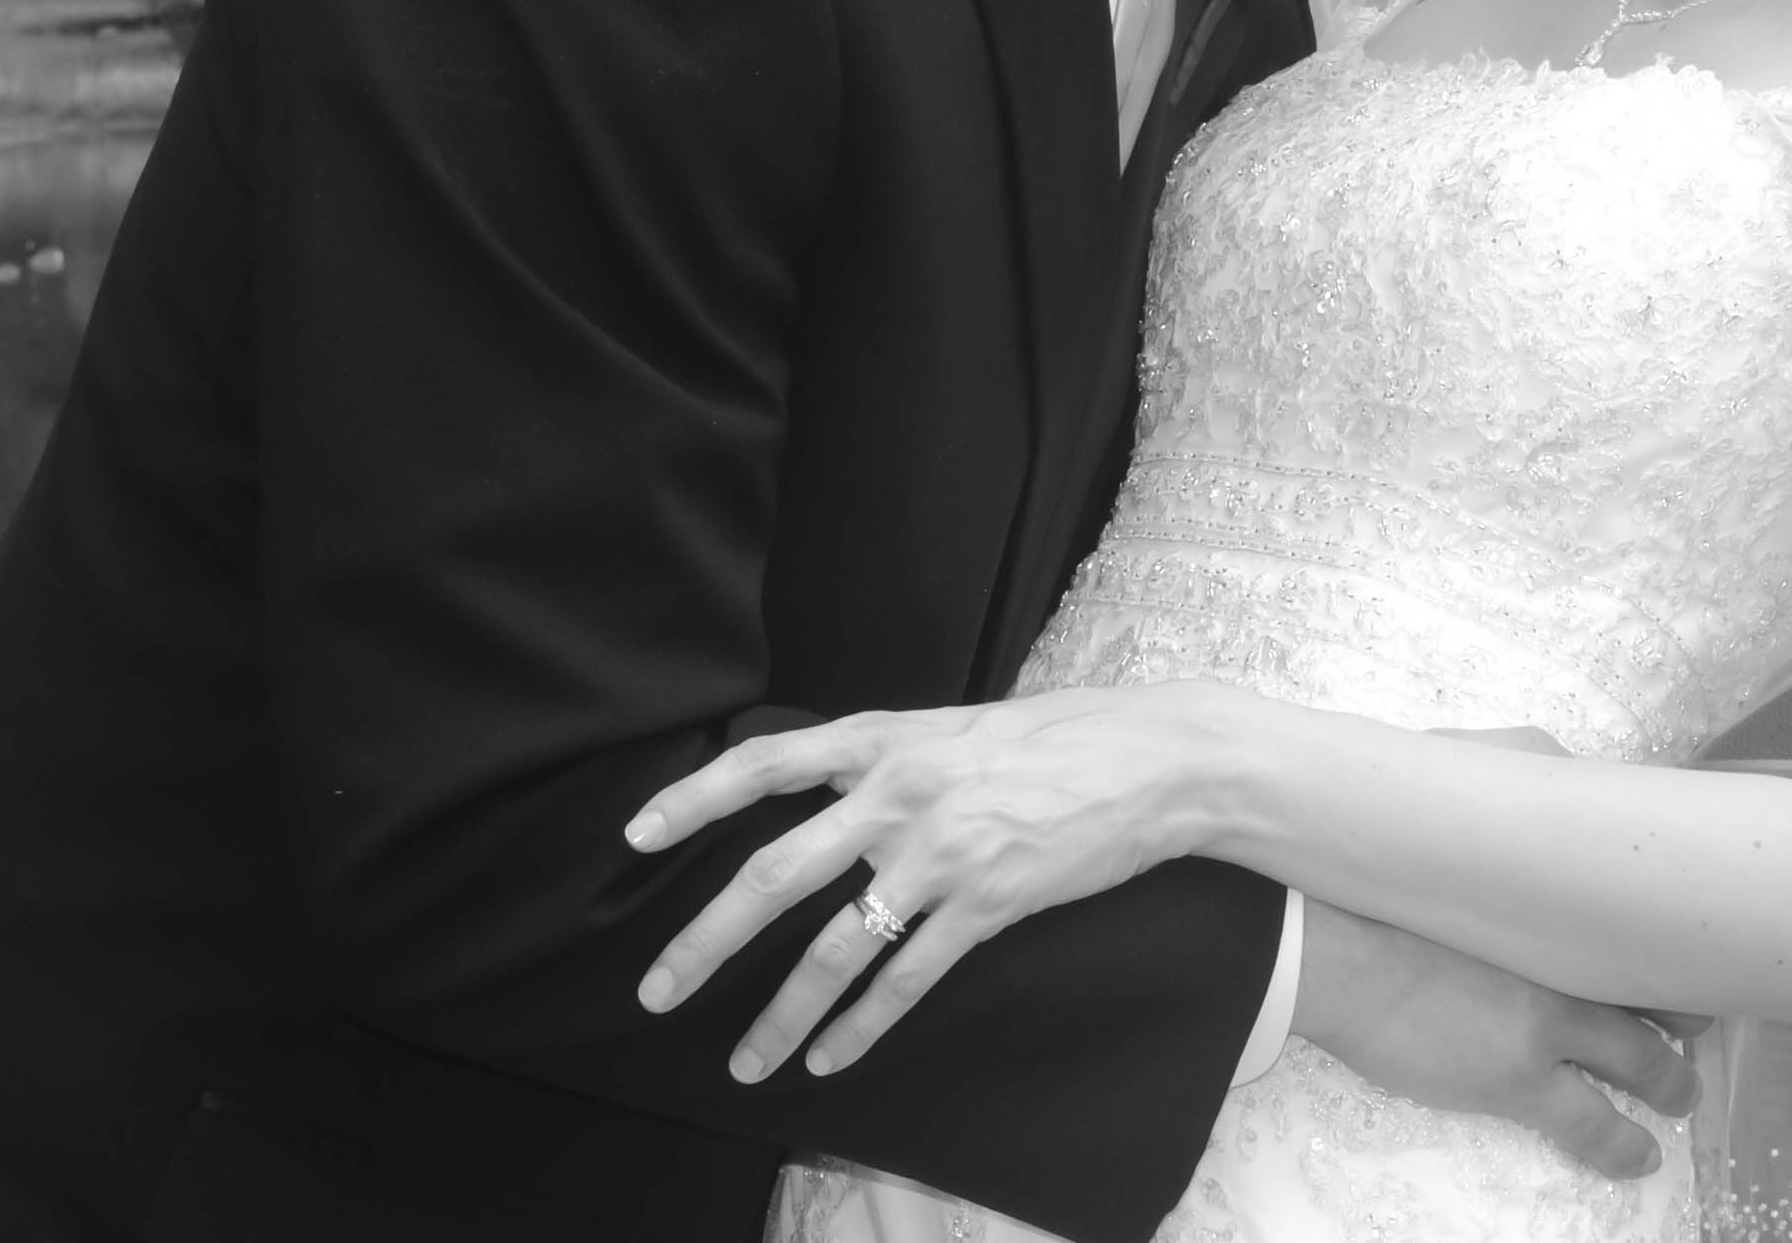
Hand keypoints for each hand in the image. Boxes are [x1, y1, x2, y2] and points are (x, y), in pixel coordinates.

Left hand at [620, 685, 1235, 1080]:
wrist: (1156, 762)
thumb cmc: (1059, 739)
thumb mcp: (956, 728)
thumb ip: (887, 759)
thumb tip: (824, 790)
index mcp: (885, 738)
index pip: (765, 762)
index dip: (694, 799)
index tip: (634, 836)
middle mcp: (899, 794)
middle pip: (774, 875)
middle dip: (705, 942)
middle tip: (656, 991)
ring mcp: (941, 854)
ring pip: (834, 949)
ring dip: (780, 1014)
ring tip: (744, 1063)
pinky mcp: (987, 905)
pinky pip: (906, 979)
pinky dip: (862, 1026)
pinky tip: (830, 1058)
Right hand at [1290, 903, 1698, 1178]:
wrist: (1344, 957)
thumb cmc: (1380, 912)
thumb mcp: (1459, 890)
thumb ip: (1504, 902)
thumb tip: (1517, 901)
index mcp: (1546, 917)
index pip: (1627, 937)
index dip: (1658, 957)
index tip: (1671, 962)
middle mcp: (1561, 965)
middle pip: (1648, 993)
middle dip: (1681, 1018)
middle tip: (1698, 1033)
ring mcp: (1545, 1025)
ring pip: (1638, 1059)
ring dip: (1670, 1082)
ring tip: (1683, 1098)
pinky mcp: (1518, 1079)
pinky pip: (1590, 1123)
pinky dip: (1622, 1143)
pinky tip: (1640, 1155)